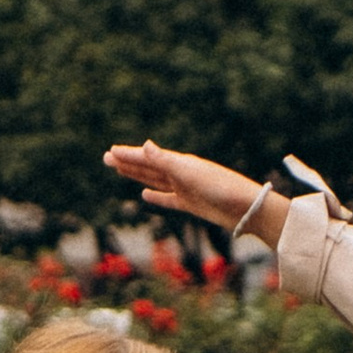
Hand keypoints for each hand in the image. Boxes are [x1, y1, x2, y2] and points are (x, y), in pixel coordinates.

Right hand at [102, 139, 267, 236]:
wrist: (245, 208)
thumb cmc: (220, 188)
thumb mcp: (190, 174)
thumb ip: (166, 161)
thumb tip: (145, 144)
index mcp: (179, 162)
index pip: (147, 157)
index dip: (128, 155)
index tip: (110, 151)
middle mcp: (180, 173)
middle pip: (148, 166)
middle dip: (128, 162)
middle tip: (106, 157)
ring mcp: (185, 188)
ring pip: (155, 180)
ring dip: (138, 175)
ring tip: (120, 170)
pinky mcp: (191, 204)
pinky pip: (168, 199)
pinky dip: (155, 196)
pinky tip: (145, 195)